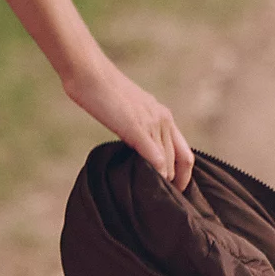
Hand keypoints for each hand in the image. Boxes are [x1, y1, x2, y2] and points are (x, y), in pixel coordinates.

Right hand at [62, 54, 193, 190]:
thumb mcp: (128, 112)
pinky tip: (150, 184)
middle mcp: (163, 119)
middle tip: (163, 201)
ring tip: (155, 199)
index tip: (173, 192)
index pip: (185, 154)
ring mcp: (151, 123)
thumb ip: (138, 129)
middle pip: (179, 162)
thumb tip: (139, 150)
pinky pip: (154, 156)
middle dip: (174, 184)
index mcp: (163, 116)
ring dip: (164, 182)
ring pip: (168, 162)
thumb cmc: (102, 92)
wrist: (89, 73)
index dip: (184, 176)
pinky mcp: (136, 127)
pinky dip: (156, 173)